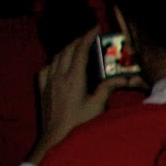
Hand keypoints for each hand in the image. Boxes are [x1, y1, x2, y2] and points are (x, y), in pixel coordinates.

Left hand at [28, 28, 142, 164]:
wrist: (56, 137)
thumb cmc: (79, 124)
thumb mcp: (97, 106)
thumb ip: (107, 88)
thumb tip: (122, 79)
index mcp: (74, 78)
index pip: (80, 50)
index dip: (88, 36)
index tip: (96, 28)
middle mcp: (59, 75)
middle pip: (67, 50)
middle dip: (78, 40)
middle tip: (89, 37)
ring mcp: (48, 80)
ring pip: (56, 56)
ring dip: (67, 49)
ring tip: (77, 47)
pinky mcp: (43, 88)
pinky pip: (47, 67)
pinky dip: (55, 61)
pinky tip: (59, 64)